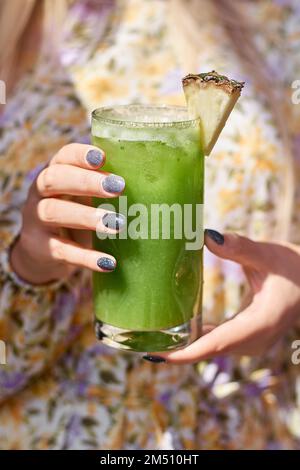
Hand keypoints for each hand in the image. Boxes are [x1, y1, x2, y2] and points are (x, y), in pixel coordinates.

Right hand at [11, 143, 125, 283]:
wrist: (42, 251)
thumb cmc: (75, 214)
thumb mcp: (84, 197)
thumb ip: (107, 188)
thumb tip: (155, 183)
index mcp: (55, 173)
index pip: (63, 157)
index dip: (80, 155)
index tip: (103, 158)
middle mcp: (40, 193)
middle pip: (54, 179)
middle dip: (86, 182)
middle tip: (119, 188)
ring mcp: (36, 221)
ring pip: (54, 212)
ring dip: (87, 217)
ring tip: (117, 224)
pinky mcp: (41, 248)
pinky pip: (62, 251)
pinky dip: (86, 257)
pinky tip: (109, 263)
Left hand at [155, 230, 299, 363]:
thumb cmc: (294, 269)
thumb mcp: (268, 255)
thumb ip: (240, 247)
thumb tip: (207, 236)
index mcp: (260, 324)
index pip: (216, 344)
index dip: (185, 353)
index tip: (156, 355)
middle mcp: (254, 340)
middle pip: (208, 351)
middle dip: (175, 351)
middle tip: (140, 341)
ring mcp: (250, 342)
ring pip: (211, 349)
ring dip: (182, 346)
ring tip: (150, 338)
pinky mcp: (245, 336)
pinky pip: (216, 342)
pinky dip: (195, 339)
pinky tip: (176, 329)